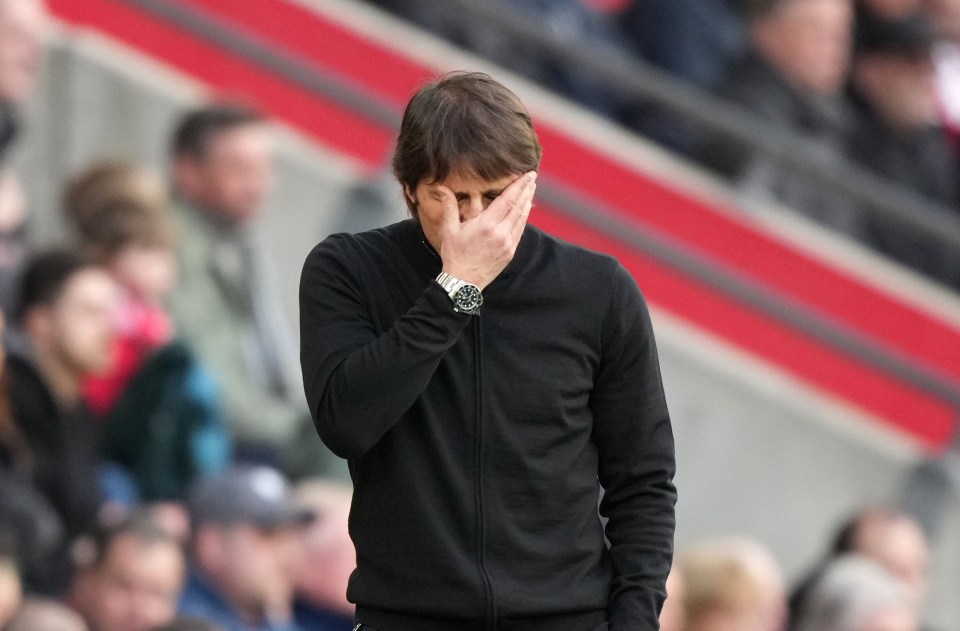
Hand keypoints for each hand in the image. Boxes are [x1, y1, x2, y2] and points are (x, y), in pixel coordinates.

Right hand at [437, 171, 536, 289]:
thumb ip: (449, 206)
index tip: (527, 175)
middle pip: (518, 207)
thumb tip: (442, 187)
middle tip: (532, 177)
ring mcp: (508, 243)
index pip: (508, 200)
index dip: (519, 186)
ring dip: (527, 202)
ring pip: (522, 218)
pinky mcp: (510, 252)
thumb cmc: (455, 255)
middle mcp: (501, 233)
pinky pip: (520, 230)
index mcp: (487, 225)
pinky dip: (524, 217)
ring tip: (531, 189)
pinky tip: (525, 210)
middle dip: (526, 190)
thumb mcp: (449, 229)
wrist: (463, 282)